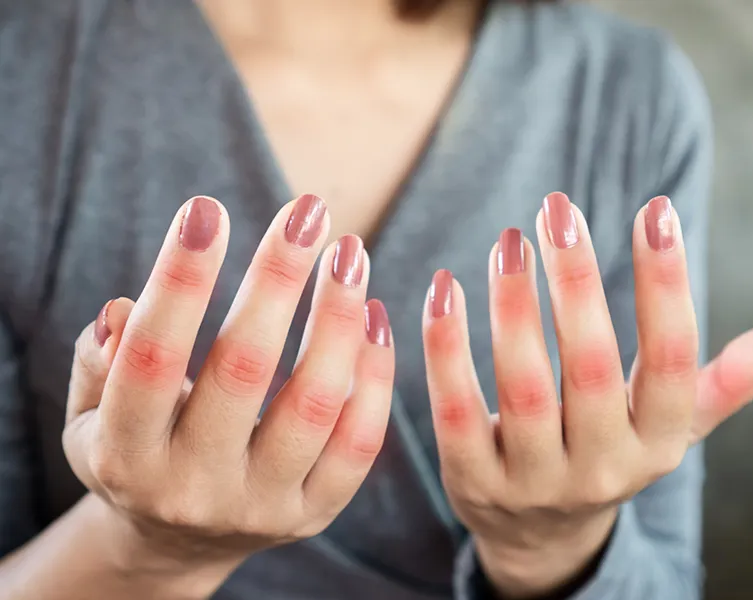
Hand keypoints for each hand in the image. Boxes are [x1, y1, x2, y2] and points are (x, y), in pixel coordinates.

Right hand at [64, 195, 393, 588]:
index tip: (207, 207)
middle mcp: (194, 487)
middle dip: (278, 279)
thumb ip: (100, 364)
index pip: (150, 358)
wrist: (177, 538)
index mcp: (126, 458)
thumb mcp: (92, 417)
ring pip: (315, 402)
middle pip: (244, 369)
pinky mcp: (314, 511)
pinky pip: (360, 439)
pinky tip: (372, 314)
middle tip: (308, 210)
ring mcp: (262, 506)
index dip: (180, 281)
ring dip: (338, 316)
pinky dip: (374, 371)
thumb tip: (125, 311)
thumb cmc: (136, 449)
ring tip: (350, 251)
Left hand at [422, 193, 752, 597]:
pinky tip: (445, 289)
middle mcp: (602, 467)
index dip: (666, 284)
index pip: (671, 360)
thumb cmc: (608, 451)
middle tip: (558, 208)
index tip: (656, 211)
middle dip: (578, 282)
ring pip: (523, 387)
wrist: (539, 534)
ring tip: (509, 241)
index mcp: (656, 444)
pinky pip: (456, 410)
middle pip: (591, 367)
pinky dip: (447, 347)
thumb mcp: (666, 429)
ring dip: (513, 306)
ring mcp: (534, 480)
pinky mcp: (474, 481)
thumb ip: (719, 385)